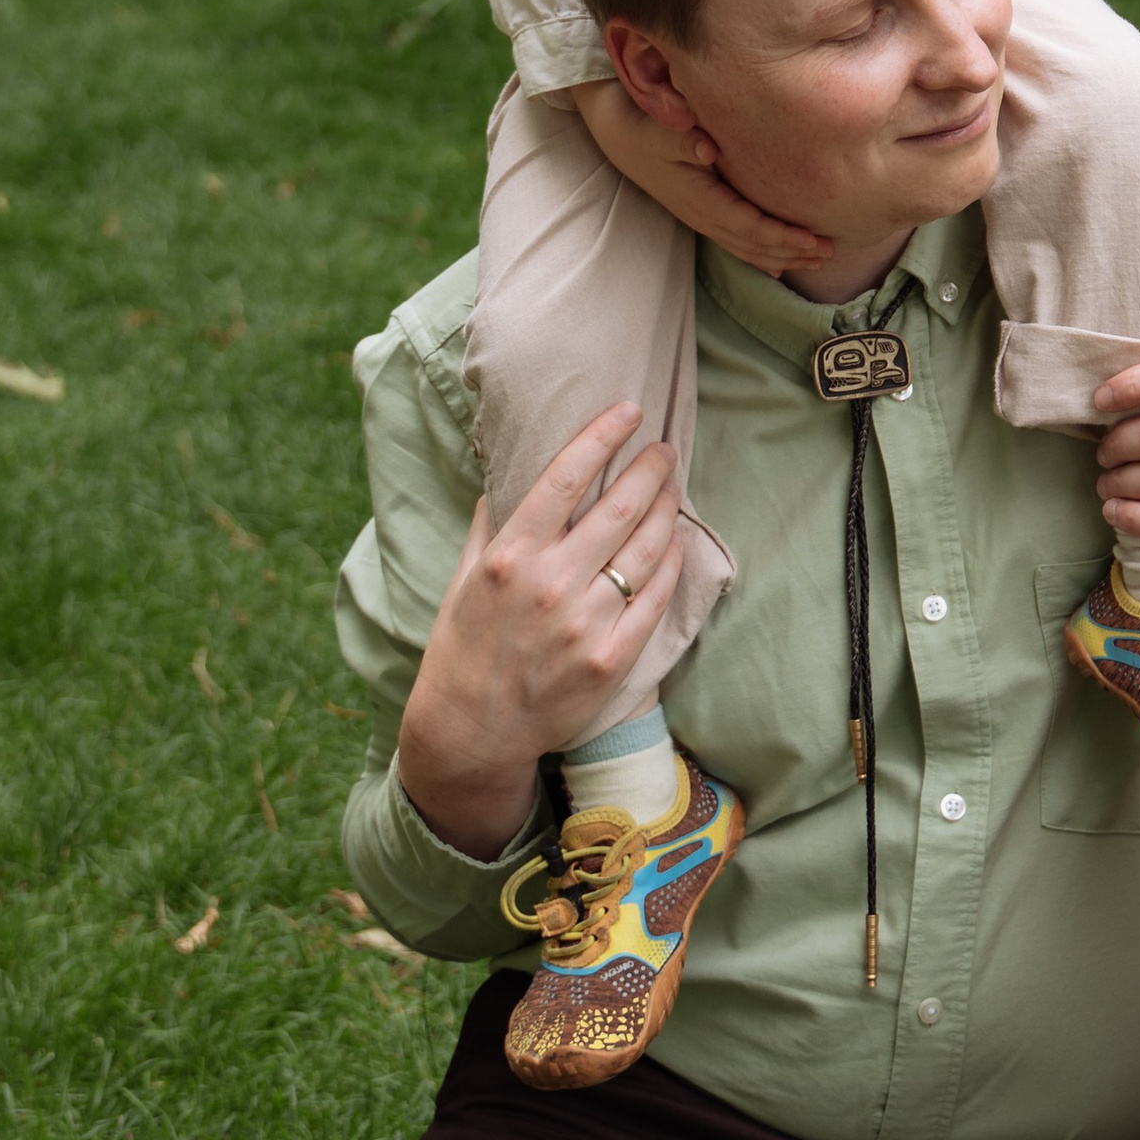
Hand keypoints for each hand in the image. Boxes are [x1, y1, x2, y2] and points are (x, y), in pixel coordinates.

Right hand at [395, 406, 691, 860]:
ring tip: (672, 488)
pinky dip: (671, 563)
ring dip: (666, 510)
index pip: (564, 479)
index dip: (601, 437)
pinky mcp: (610, 660)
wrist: (472, 730)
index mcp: (509, 557)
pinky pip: (654, 599)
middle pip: (618, 509)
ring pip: (644, 550)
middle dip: (650, 469)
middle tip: (665, 449)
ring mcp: (583, 625)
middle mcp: (549, 585)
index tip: (628, 410)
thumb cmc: (465, 645)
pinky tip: (675, 541)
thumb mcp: (464, 578)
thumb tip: (507, 465)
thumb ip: (491, 522)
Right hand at [569, 73, 831, 275]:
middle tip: (829, 252)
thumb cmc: (646, 128)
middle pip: (753, 244)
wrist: (621, 136)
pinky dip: (760, 257)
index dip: (782, 236)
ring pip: (746, 248)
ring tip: (816, 260)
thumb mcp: (661, 128)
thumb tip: (706, 146)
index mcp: (700, 197)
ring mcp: (701, 218)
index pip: (748, 226)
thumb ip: (683, 137)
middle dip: (791, 251)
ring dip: (781, 257)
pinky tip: (780, 268)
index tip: (813, 240)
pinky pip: (735, 243)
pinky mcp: (702, 214)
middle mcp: (702, 215)